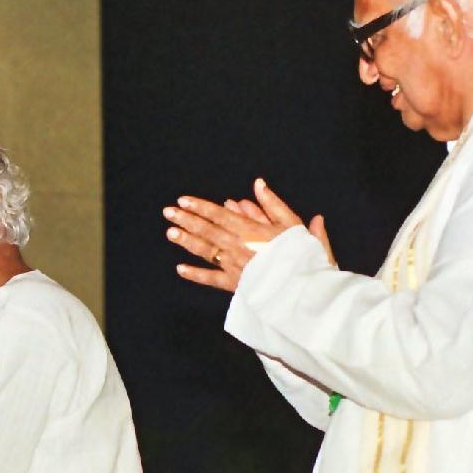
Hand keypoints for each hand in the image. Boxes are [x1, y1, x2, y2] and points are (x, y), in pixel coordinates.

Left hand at [163, 178, 323, 291]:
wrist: (304, 288)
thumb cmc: (302, 255)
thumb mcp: (293, 224)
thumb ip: (273, 205)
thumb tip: (258, 185)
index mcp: (251, 230)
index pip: (220, 215)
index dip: (200, 207)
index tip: (183, 200)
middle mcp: (237, 246)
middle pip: (207, 230)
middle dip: (187, 220)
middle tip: (168, 212)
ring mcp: (233, 266)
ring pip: (206, 251)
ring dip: (187, 241)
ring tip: (170, 232)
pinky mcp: (235, 285)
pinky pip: (212, 279)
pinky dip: (195, 274)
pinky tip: (180, 269)